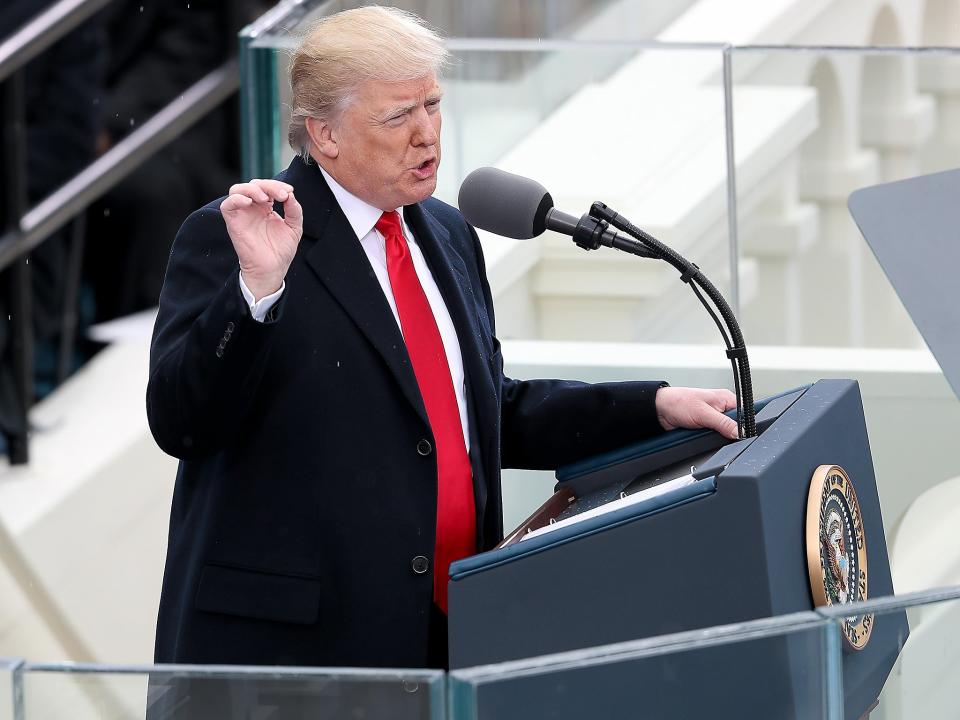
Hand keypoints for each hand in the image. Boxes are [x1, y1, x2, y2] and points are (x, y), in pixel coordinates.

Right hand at [220, 179, 302, 299]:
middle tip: (282, 195)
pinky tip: (249, 202)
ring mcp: (242, 214)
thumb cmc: (281, 250)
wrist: (272, 268)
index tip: (289, 192)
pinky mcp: (233, 222)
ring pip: (237, 189)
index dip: (278, 185)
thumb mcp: (294, 227)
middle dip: (269, 185)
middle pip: (254, 184)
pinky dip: (236, 199)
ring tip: (266, 199)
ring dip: (252, 189)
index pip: (267, 187)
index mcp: (266, 207)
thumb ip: (294, 210)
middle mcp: (253, 208)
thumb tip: (290, 194)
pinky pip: (227, 204)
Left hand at [655, 386, 738, 439]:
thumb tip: (740, 432)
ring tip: (707, 432)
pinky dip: (711, 438)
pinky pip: (715, 437)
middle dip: (729, 432)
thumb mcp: (703, 413)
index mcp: (726, 399)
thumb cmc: (678, 402)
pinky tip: (704, 436)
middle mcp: (722, 408)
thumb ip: (723, 423)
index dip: (745, 424)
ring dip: (718, 436)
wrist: (661, 411)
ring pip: (726, 433)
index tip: (742, 433)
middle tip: (719, 433)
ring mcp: (714, 418)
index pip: (745, 413)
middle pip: (736, 425)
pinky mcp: (707, 427)